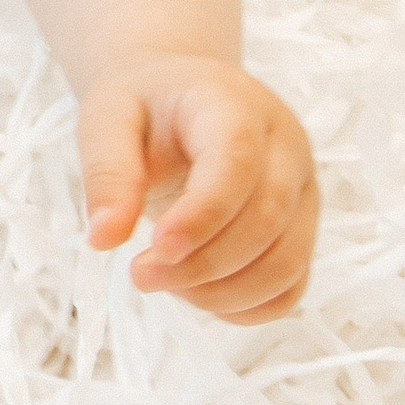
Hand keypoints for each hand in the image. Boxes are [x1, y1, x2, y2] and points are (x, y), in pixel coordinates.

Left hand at [77, 57, 318, 324]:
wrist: (181, 96)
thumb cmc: (144, 107)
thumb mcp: (108, 118)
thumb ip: (106, 173)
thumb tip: (103, 240)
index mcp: (236, 106)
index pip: (237, 165)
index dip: (201, 216)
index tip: (153, 249)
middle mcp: (285, 147)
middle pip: (265, 221)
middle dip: (201, 264)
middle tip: (140, 274)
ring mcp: (301, 190)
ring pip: (286, 262)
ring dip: (223, 293)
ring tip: (165, 283)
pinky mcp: (301, 228)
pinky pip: (291, 286)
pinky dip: (246, 308)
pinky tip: (197, 295)